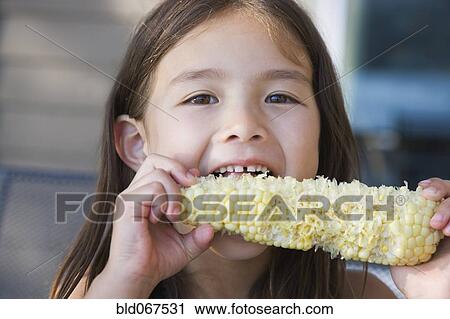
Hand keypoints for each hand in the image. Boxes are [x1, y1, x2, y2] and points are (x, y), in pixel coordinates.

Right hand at [91, 154, 213, 297]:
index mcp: (146, 197)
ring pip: (157, 173)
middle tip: (190, 186)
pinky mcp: (127, 204)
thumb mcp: (185, 246)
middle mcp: (135, 193)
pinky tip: (167, 217)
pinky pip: (152, 187)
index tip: (195, 183)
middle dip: (177, 168)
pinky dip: (166, 200)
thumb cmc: (156, 261)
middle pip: (155, 160)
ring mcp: (129, 197)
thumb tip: (213, 228)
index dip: (180, 170)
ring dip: (174, 192)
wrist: (138, 277)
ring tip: (177, 214)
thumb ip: (199, 236)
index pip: (161, 167)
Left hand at [390, 177, 449, 297]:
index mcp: (431, 220)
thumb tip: (360, 215)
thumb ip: (385, 231)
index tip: (419, 188)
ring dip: (448, 207)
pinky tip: (447, 233)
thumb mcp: (394, 248)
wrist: (426, 297)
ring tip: (435, 224)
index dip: (432, 186)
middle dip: (441, 187)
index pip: (437, 194)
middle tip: (427, 195)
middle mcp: (448, 222)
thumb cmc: (412, 278)